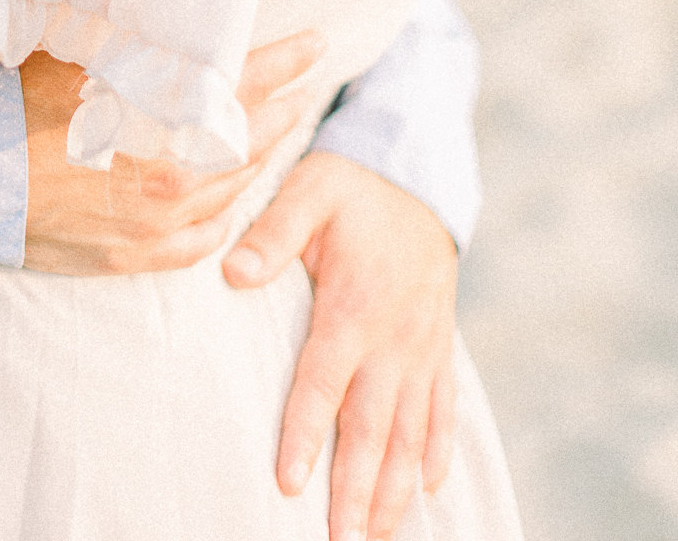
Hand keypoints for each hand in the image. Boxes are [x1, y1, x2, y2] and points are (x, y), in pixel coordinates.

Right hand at [20, 31, 325, 275]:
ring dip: (257, 160)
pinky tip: (231, 199)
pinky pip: (199, 243)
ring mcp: (149, 225)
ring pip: (228, 192)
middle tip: (306, 87)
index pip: (239, 84)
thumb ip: (124, 38)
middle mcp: (164, 178)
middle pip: (245, 141)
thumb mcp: (68, 50)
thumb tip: (160, 6)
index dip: (283, 61)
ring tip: (274, 133)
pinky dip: (223, 217)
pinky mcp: (127, 256)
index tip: (316, 44)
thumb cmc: (8, 103)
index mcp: (154, 120)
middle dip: (282, 109)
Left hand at [223, 151, 456, 540]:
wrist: (418, 172)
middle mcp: (394, 338)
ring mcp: (422, 346)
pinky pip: (444, 406)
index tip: (289, 483)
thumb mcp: (309, 191)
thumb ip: (273, 233)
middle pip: (373, 426)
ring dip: (395, 488)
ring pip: (411, 431)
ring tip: (379, 535)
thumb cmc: (351, 184)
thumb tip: (233, 273)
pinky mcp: (439, 344)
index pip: (323, 382)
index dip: (305, 433)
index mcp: (354, 306)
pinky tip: (430, 487)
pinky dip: (439, 449)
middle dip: (357, 491)